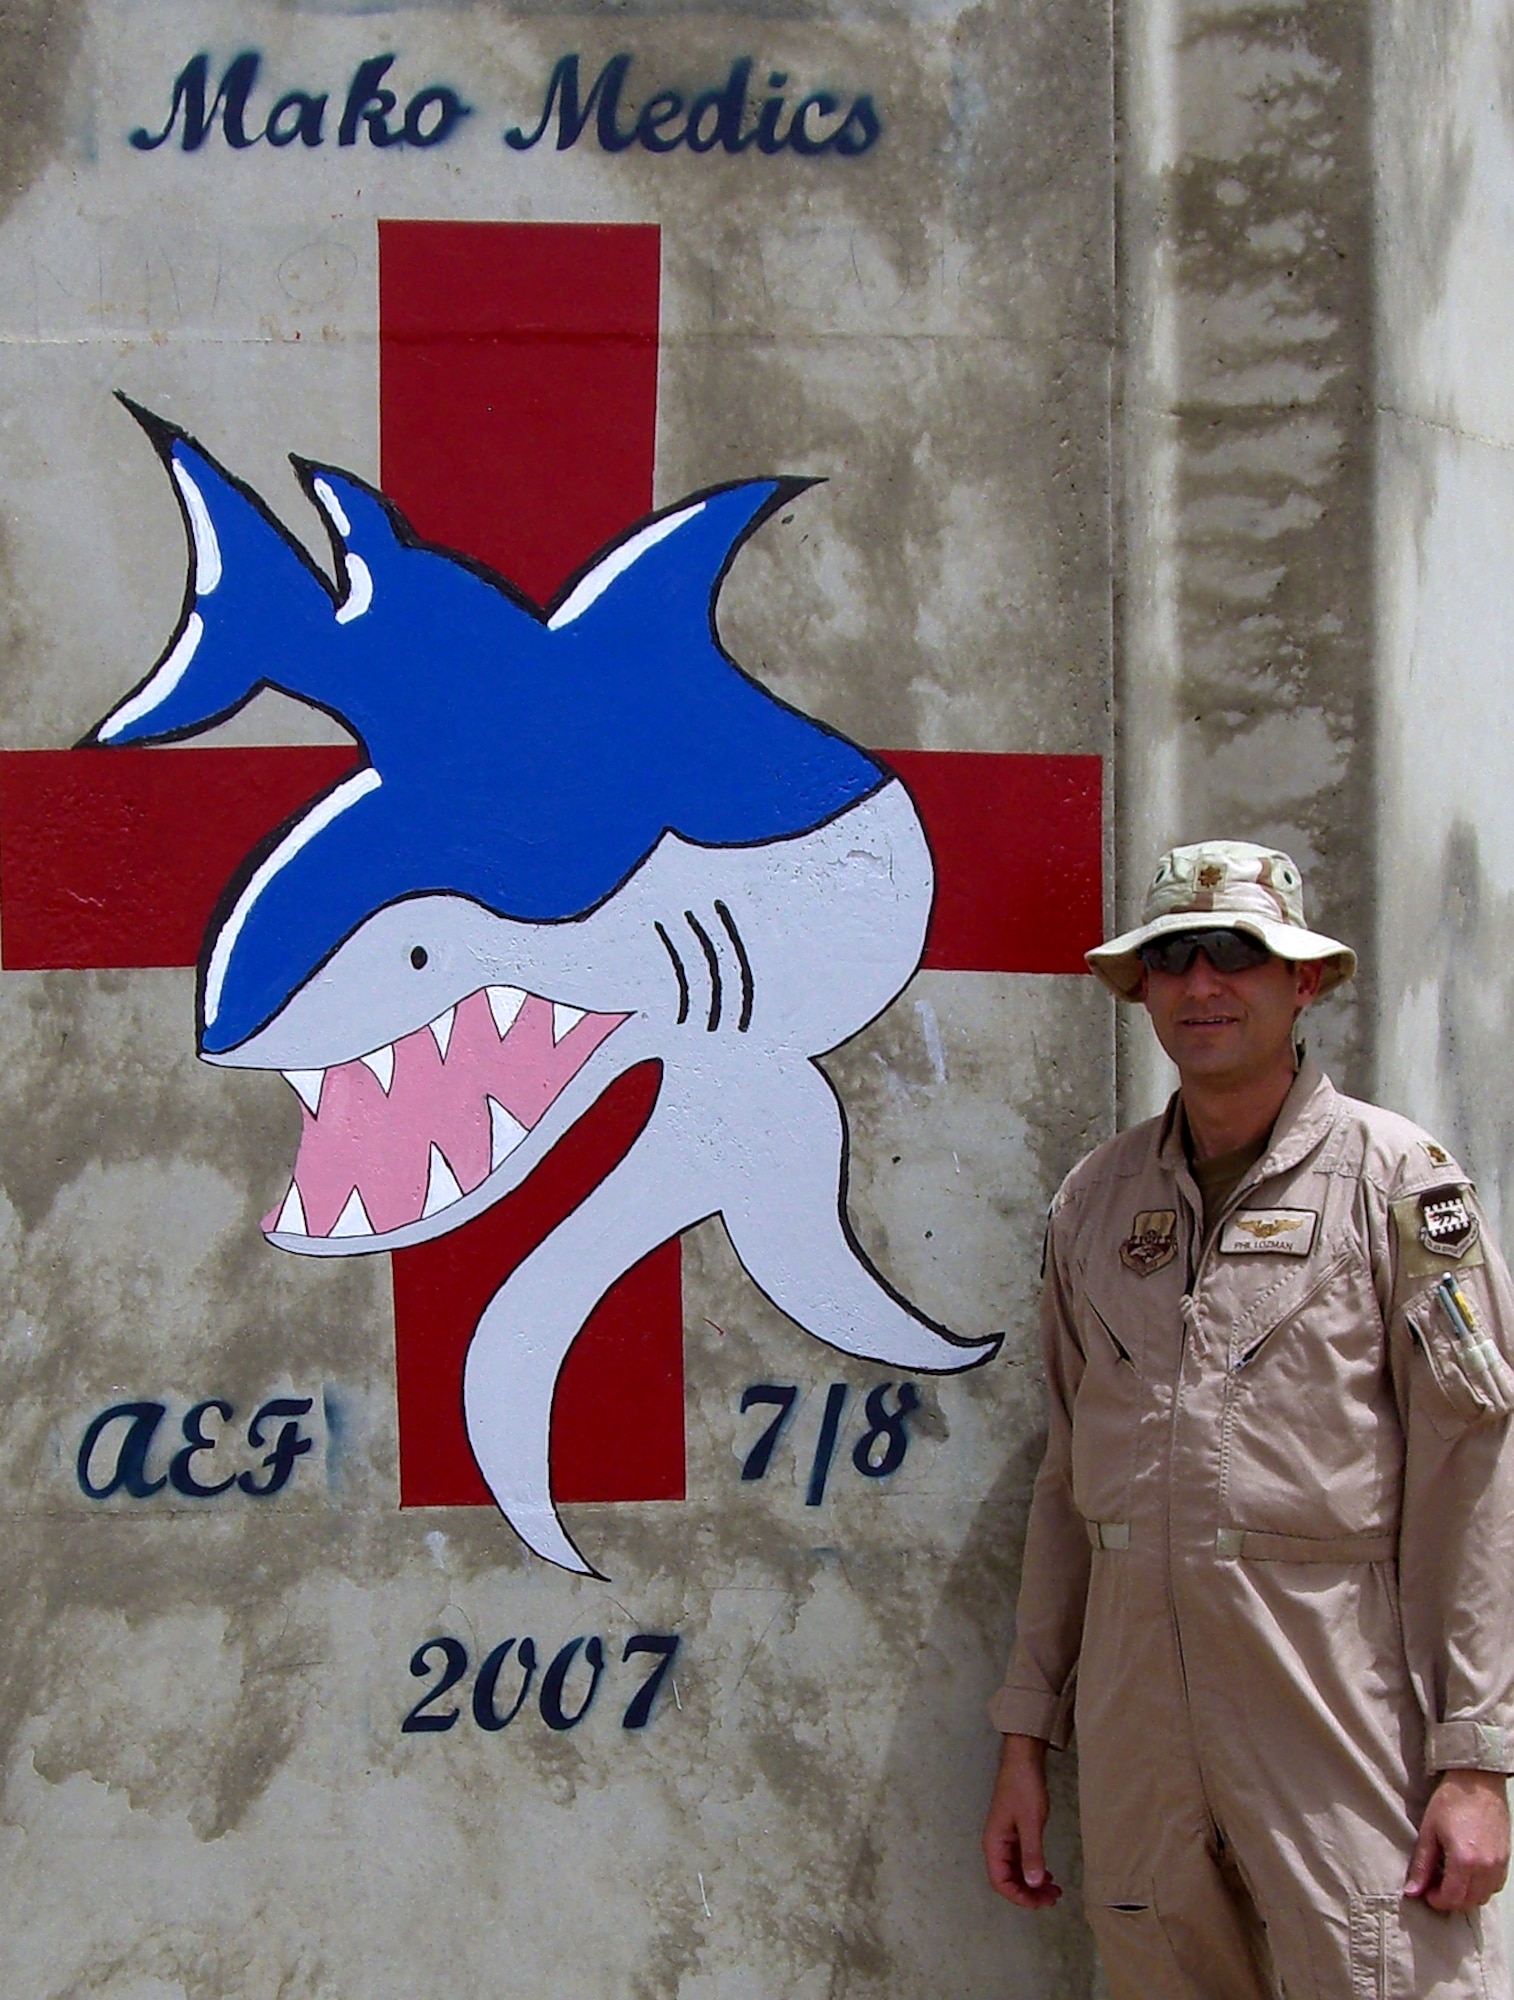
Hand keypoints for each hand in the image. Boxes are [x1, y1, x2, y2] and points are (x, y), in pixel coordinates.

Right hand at [982, 1733, 1061, 1908]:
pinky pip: (1020, 1860)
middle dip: (1029, 1893)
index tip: (1041, 1903)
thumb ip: (1032, 1854)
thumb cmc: (1024, 1788)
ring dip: (1033, 1883)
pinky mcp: (1014, 1832)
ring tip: (1055, 1890)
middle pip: (1008, 1880)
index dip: (1020, 1898)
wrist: (1023, 1760)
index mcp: (994, 1844)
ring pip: (1015, 1871)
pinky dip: (1033, 1870)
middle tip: (1054, 1898)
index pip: (1001, 1882)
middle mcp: (996, 1844)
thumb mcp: (1031, 1823)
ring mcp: (1005, 1838)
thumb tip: (1032, 1884)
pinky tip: (1047, 1874)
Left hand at [1405, 1768, 1510, 1910]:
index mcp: (1465, 1861)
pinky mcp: (1506, 1859)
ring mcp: (1499, 1864)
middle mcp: (1486, 1867)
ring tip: (1450, 1880)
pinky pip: (1495, 1886)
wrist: (1478, 1782)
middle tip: (1435, 1887)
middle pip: (1469, 1902)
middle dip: (1450, 1900)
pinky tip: (1468, 1874)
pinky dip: (1481, 1888)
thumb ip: (1422, 1865)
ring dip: (1466, 1896)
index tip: (1426, 1893)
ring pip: (1484, 1897)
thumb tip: (1412, 1891)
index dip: (1436, 1901)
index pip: (1452, 1898)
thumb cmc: (1451, 1801)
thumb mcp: (1429, 1831)